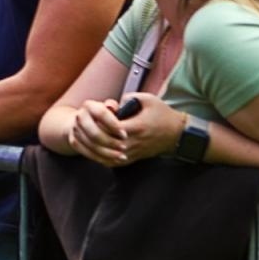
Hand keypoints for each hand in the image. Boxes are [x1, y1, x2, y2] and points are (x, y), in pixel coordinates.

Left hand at [65, 92, 182, 166]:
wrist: (177, 134)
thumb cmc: (162, 115)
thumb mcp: (147, 99)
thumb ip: (127, 97)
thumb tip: (112, 103)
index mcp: (135, 127)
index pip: (109, 126)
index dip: (98, 120)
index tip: (93, 113)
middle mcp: (132, 143)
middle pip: (103, 141)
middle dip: (90, 132)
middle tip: (81, 123)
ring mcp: (131, 154)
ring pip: (103, 154)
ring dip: (90, 145)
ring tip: (81, 134)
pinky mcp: (130, 160)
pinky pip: (109, 162)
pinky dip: (97, 155)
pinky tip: (88, 147)